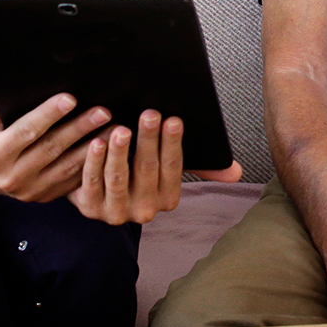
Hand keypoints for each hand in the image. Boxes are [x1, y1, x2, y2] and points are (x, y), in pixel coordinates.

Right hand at [0, 85, 110, 201]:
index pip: (25, 131)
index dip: (48, 114)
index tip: (70, 98)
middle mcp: (13, 176)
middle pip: (52, 148)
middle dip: (79, 128)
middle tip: (102, 111)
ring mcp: (31, 190)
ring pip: (67, 166)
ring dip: (93, 147)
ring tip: (114, 128)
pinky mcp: (46, 196)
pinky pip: (73, 180)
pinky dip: (92, 164)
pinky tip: (109, 149)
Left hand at [68, 111, 245, 225]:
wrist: (99, 195)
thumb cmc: (138, 173)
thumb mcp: (167, 170)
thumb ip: (201, 167)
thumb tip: (237, 173)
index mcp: (168, 199)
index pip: (173, 168)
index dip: (172, 143)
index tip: (173, 120)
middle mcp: (145, 210)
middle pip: (146, 170)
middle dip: (148, 140)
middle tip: (149, 115)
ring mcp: (115, 212)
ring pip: (118, 178)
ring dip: (120, 152)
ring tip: (121, 128)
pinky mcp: (89, 208)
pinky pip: (92, 183)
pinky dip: (95, 162)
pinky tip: (97, 141)